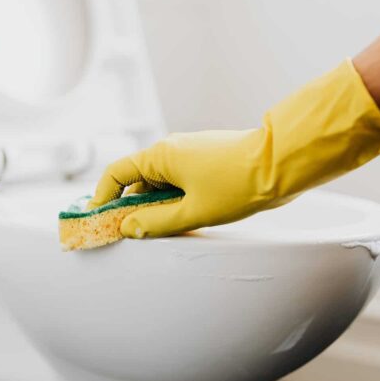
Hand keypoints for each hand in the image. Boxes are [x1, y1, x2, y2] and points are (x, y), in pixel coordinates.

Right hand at [89, 60, 379, 238]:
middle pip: (137, 178)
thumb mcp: (193, 211)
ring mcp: (189, 151)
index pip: (117, 173)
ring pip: (160, 180)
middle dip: (131, 205)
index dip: (103, 195)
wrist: (281, 163)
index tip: (99, 217)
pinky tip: (185, 215)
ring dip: (155, 203)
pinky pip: (178, 178)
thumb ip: (156, 222)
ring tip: (163, 228)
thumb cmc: (237, 185)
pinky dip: (173, 196)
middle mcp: (171, 149)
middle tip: (130, 232)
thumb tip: (128, 227)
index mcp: (161, 156)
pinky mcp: (205, 157)